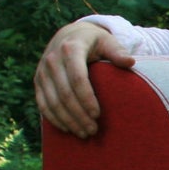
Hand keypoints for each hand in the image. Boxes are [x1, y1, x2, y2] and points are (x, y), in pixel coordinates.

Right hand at [34, 21, 134, 138]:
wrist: (69, 36)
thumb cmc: (94, 42)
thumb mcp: (107, 42)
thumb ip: (117, 52)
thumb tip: (130, 61)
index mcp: (71, 49)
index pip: (77, 78)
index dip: (86, 98)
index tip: (97, 114)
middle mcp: (52, 59)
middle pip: (64, 93)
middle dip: (78, 115)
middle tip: (93, 130)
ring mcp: (43, 71)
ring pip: (52, 101)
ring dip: (67, 120)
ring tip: (84, 133)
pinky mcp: (38, 80)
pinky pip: (43, 103)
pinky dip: (54, 118)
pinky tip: (68, 129)